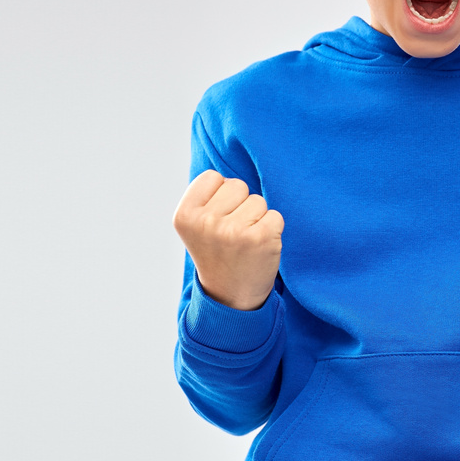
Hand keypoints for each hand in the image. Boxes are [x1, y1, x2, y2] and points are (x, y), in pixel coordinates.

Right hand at [172, 169, 284, 310]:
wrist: (230, 297)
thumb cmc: (217, 252)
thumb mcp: (196, 225)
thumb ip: (206, 196)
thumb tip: (227, 163)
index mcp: (184, 215)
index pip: (213, 177)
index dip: (220, 195)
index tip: (216, 219)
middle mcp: (205, 222)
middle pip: (238, 186)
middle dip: (240, 205)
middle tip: (231, 234)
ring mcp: (232, 231)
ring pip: (258, 200)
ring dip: (257, 218)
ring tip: (244, 242)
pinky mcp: (260, 239)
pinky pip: (275, 216)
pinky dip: (272, 229)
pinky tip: (258, 247)